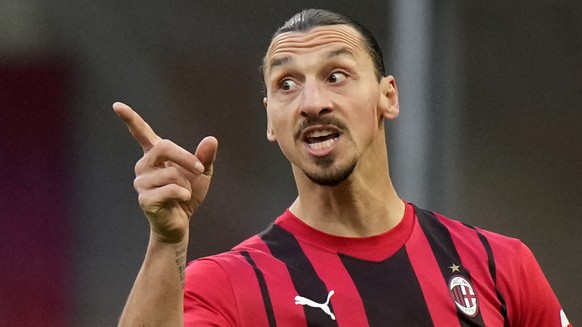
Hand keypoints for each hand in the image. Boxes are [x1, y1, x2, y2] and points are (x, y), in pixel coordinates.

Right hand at [113, 102, 217, 242]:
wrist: (180, 223)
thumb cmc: (187, 195)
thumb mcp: (201, 173)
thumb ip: (204, 156)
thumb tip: (211, 139)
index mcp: (155, 156)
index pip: (141, 133)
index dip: (130, 119)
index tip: (117, 105)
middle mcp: (144, 166)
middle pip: (163, 147)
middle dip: (185, 157)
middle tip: (199, 169)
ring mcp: (142, 183)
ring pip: (171, 173)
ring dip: (186, 183)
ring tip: (183, 193)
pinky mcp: (145, 199)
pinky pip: (171, 190)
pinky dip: (183, 194)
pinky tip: (181, 200)